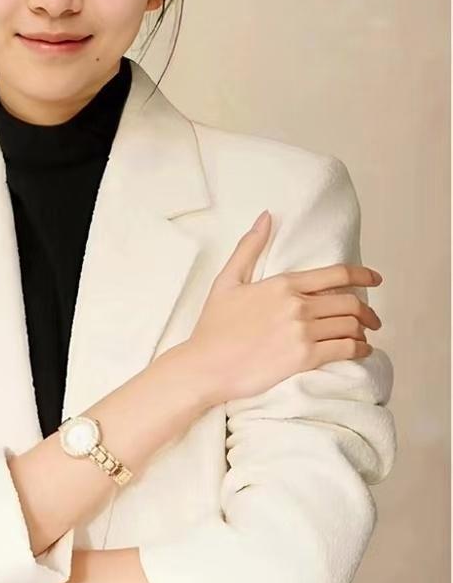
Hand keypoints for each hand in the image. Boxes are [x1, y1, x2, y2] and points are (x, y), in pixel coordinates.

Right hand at [154, 209, 383, 407]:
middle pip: (350, 301)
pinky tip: (360, 351)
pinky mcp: (304, 358)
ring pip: (350, 325)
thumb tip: (266, 217)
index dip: (363, 275)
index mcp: (283, 284)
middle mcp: (297, 305)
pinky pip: (345, 349)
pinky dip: (359, 349)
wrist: (206, 366)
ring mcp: (302, 332)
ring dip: (363, 330)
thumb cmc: (214, 326)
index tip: (376, 279)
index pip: (336, 273)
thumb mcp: (227, 280)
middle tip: (372, 318)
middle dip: (367, 310)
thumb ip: (249, 247)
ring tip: (364, 335)